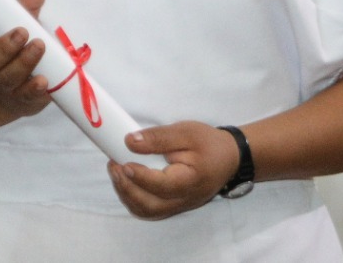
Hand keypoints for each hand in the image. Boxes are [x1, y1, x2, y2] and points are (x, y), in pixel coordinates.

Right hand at [0, 0, 49, 118]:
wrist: (8, 93)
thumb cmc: (12, 51)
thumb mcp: (14, 25)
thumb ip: (25, 6)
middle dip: (5, 46)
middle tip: (21, 32)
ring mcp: (4, 86)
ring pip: (9, 77)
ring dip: (24, 62)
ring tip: (39, 46)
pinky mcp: (22, 100)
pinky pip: (26, 97)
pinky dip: (34, 90)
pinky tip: (43, 82)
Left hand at [108, 121, 240, 219]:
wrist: (229, 158)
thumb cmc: (209, 143)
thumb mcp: (186, 132)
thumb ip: (159, 138)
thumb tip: (130, 141)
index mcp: (191, 181)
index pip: (162, 185)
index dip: (140, 177)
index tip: (123, 162)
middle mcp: (184, 199)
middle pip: (150, 205)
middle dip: (127, 188)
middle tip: (113, 166)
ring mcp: (179, 205)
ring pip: (147, 211)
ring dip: (127, 194)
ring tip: (116, 172)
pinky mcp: (173, 204)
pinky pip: (149, 209)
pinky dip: (133, 199)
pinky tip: (125, 182)